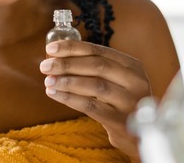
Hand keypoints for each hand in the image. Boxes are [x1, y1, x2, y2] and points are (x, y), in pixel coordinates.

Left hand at [39, 40, 151, 159]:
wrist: (138, 135)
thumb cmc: (120, 102)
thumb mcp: (117, 80)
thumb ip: (94, 68)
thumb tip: (57, 57)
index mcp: (132, 66)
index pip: (99, 51)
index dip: (73, 48)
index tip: (51, 49)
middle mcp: (135, 81)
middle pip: (97, 66)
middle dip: (67, 64)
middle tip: (45, 66)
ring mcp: (130, 102)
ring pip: (95, 86)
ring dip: (67, 82)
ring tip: (48, 81)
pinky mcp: (121, 121)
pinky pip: (91, 107)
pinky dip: (70, 99)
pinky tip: (55, 94)